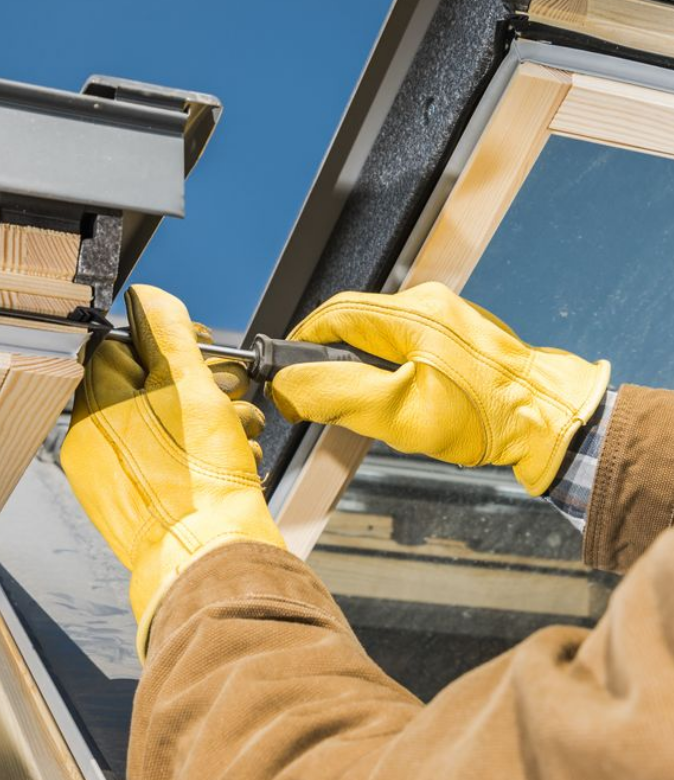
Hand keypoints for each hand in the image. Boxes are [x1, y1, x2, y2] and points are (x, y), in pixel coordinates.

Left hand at [61, 285, 284, 657]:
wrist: (215, 561)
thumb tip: (147, 297)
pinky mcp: (142, 508)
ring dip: (213, 420)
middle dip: (200, 384)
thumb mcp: (188, 384)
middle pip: (146, 389)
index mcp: (93, 414)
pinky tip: (236, 461)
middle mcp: (94, 449)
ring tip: (243, 432)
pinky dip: (206, 457)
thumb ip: (167, 333)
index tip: (201, 346)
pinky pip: (171, 465)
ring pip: (167, 428)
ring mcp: (115, 482)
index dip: (165, 340)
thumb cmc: (199, 482)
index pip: (117, 350)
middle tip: (232, 391)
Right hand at [268, 282, 609, 494]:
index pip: (332, 314)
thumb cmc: (487, 418)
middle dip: (329, 358)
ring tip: (363, 403)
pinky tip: (397, 397)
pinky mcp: (459, 333)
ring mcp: (447, 315)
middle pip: (353, 322)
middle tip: (320, 397)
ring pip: (377, 333)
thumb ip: (335, 395)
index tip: (285, 374)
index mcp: (412, 314)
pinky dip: (387, 366)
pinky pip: (404, 341)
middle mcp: (429, 303)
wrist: (550, 421)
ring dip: (359, 365)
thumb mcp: (398, 413)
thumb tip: (287, 386)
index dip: (301, 343)